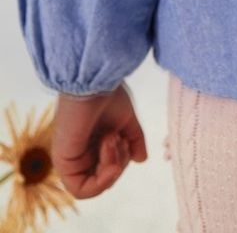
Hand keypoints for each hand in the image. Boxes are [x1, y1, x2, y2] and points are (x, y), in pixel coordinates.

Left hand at [53, 82, 147, 198]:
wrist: (94, 79)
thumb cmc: (107, 93)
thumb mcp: (126, 120)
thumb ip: (133, 140)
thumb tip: (140, 160)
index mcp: (91, 144)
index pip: (107, 170)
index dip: (121, 162)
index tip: (124, 139)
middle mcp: (79, 154)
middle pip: (103, 180)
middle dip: (119, 163)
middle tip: (118, 137)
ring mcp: (70, 160)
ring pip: (94, 186)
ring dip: (112, 168)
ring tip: (111, 138)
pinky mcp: (63, 164)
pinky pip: (82, 190)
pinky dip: (101, 180)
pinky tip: (109, 155)